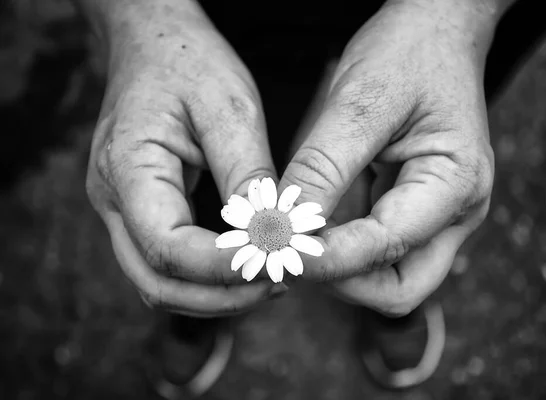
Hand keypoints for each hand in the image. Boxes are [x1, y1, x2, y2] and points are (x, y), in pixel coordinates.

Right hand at [86, 0, 283, 316]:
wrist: (154, 43)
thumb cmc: (189, 64)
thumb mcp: (230, 107)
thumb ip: (247, 173)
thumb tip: (269, 234)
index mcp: (127, 167)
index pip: (168, 246)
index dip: (222, 267)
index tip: (276, 264)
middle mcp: (113, 198)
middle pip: (155, 281)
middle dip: (220, 297)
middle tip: (277, 284)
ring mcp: (121, 209)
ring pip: (159, 281)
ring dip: (214, 294)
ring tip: (269, 279)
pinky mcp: (139, 212)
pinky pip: (166, 263)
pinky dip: (206, 278)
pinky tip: (246, 266)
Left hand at [279, 0, 496, 315]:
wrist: (437, 29)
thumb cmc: (409, 53)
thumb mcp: (361, 101)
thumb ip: (324, 166)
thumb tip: (283, 225)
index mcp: (455, 184)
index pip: (386, 246)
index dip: (327, 256)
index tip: (272, 247)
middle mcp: (454, 213)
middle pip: (398, 288)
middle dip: (340, 280)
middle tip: (286, 252)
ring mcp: (435, 216)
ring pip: (384, 276)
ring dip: (335, 267)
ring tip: (289, 235)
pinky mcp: (412, 210)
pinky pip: (373, 250)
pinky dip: (337, 246)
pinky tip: (305, 222)